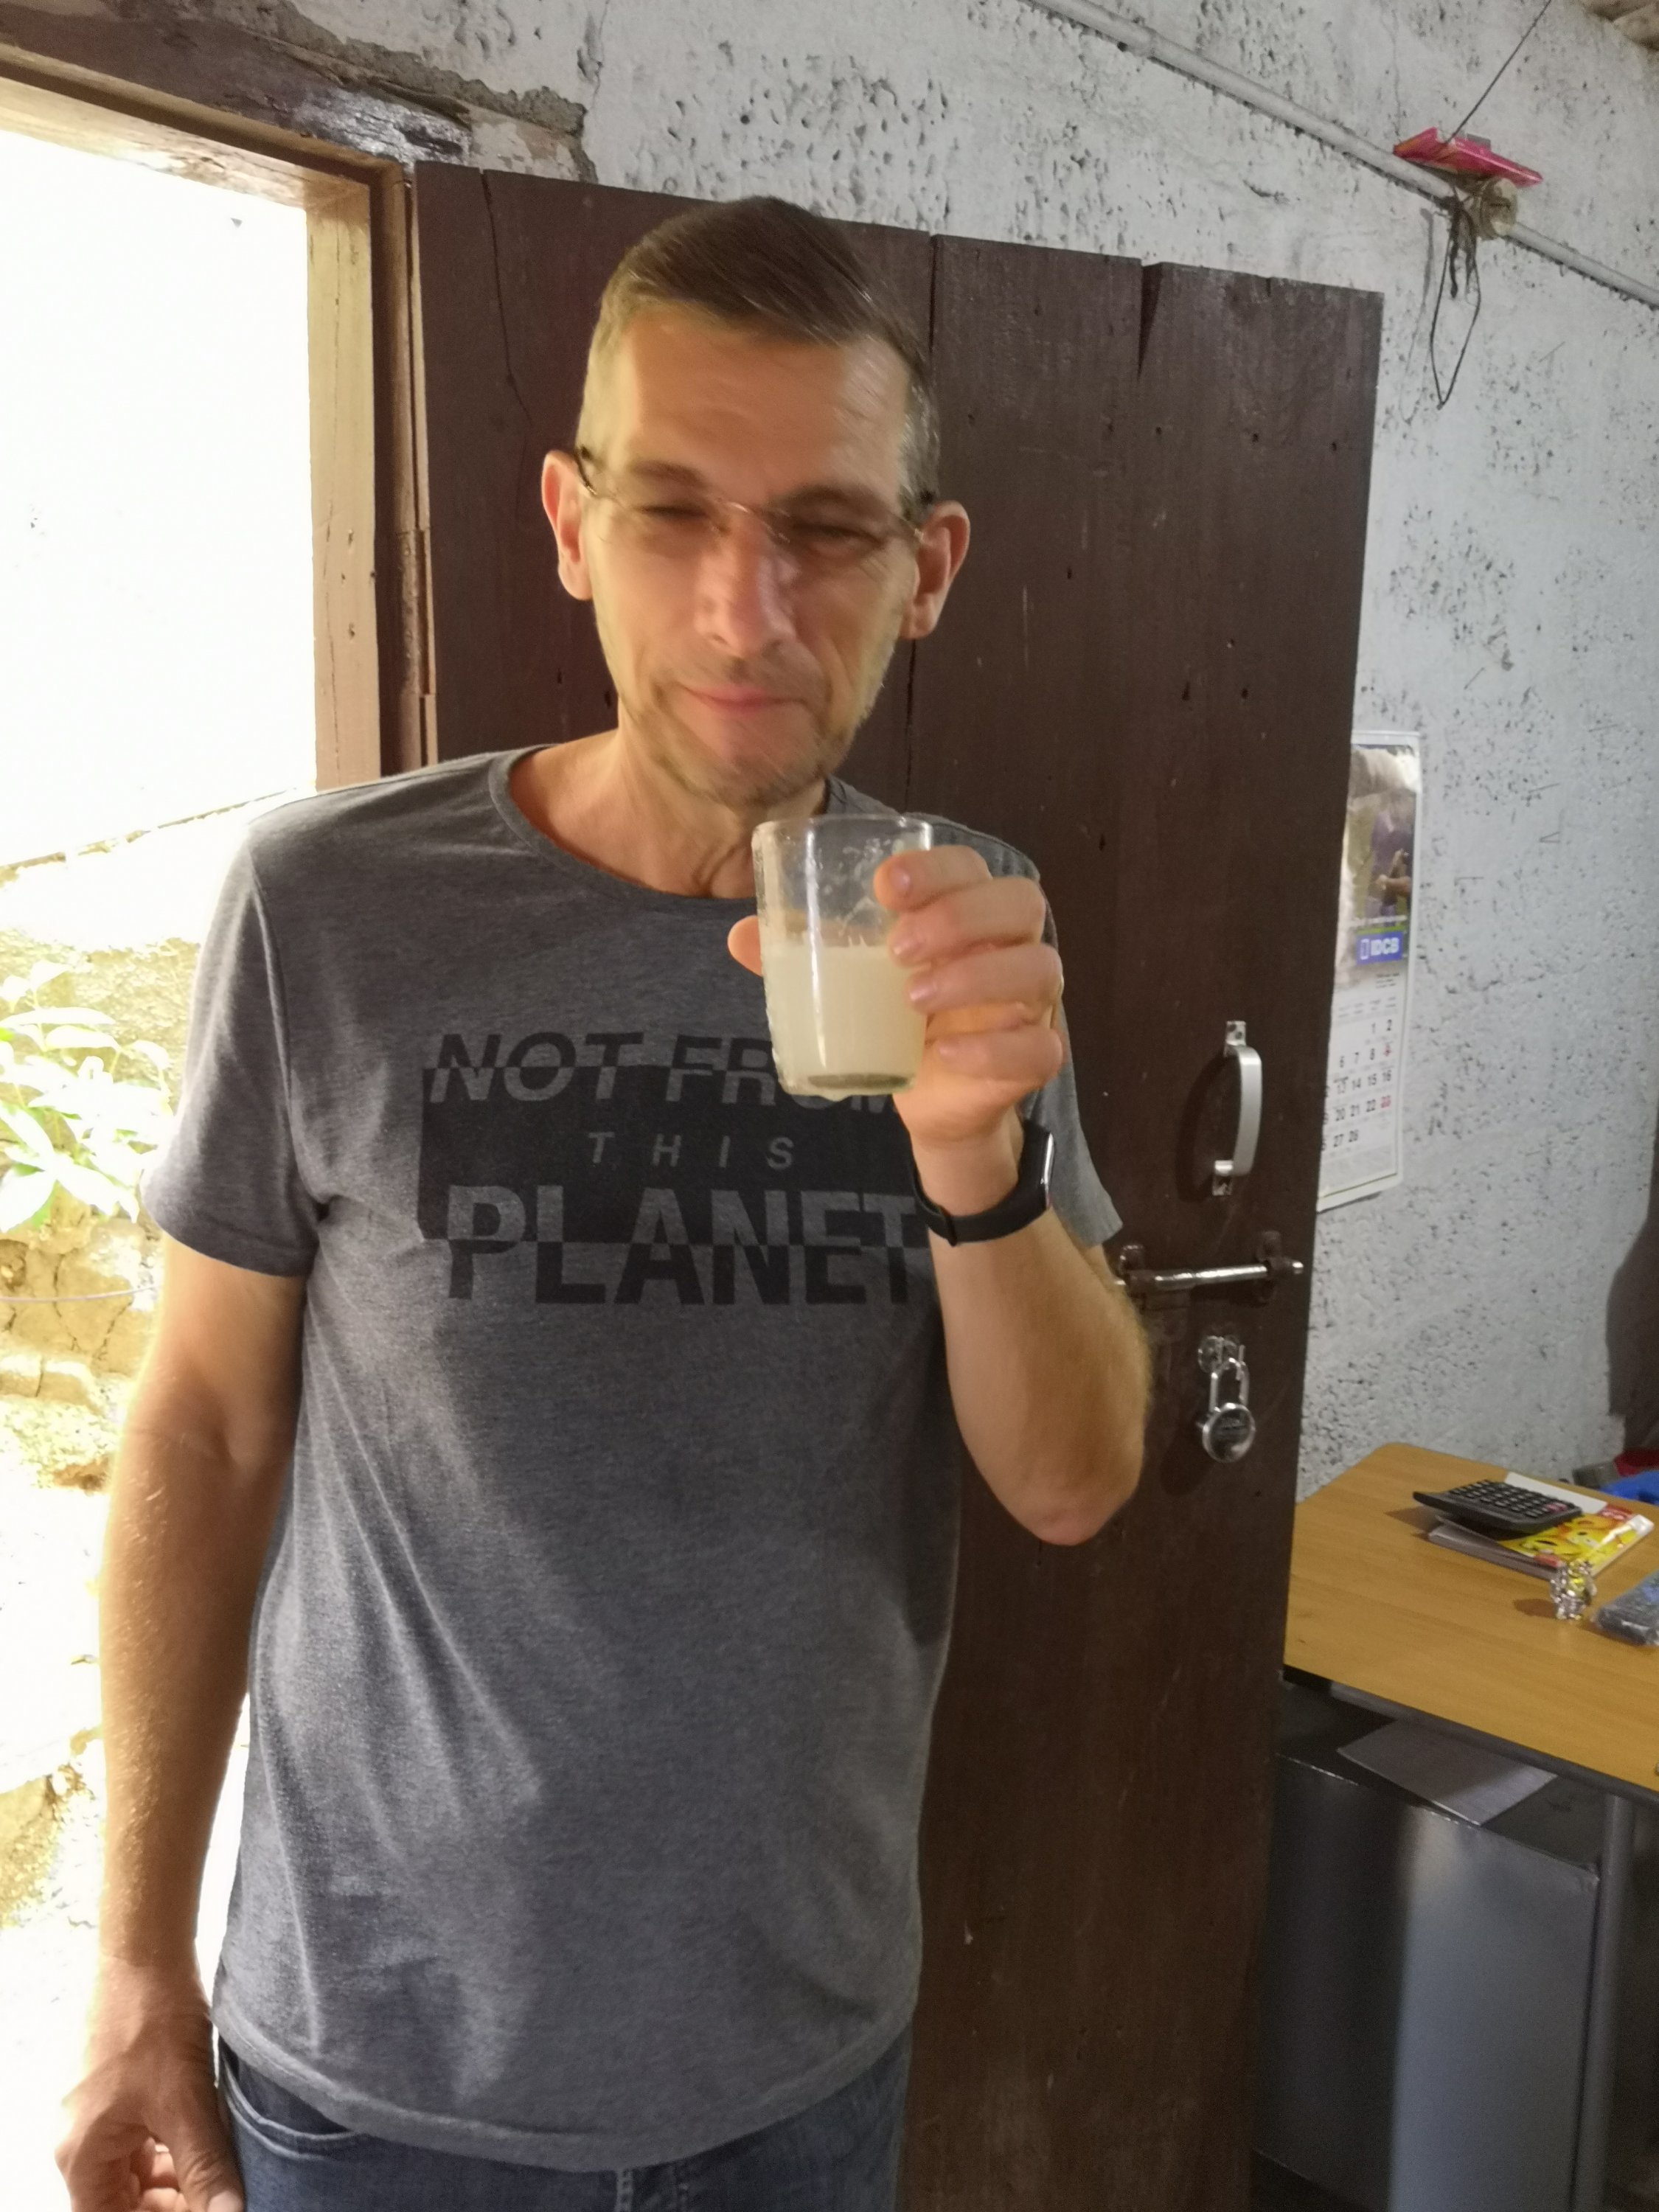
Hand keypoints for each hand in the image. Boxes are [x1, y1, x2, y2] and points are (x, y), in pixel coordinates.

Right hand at [58, 1958, 242, 2211]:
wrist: (146, 1955)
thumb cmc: (155, 2023)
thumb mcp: (187, 2104)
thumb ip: (205, 2168)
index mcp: (84, 2157)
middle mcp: (81, 2145)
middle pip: (120, 2203)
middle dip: (167, 2207)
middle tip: (214, 2199)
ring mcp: (97, 2119)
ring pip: (134, 2177)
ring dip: (172, 2184)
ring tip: (216, 2177)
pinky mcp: (117, 2096)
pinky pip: (139, 2146)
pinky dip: (170, 2155)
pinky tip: (205, 2147)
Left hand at [727, 843, 1063, 1213]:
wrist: (932, 1098)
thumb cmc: (897, 1016)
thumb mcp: (851, 980)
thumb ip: (805, 955)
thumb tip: (741, 935)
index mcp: (970, 912)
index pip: (971, 867)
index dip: (937, 868)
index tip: (886, 887)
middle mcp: (1011, 947)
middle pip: (1021, 903)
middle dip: (960, 916)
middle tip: (897, 947)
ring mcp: (1030, 1003)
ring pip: (1040, 969)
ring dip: (977, 977)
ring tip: (912, 997)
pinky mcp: (1033, 1057)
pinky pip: (1041, 1047)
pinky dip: (995, 1049)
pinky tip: (945, 1052)